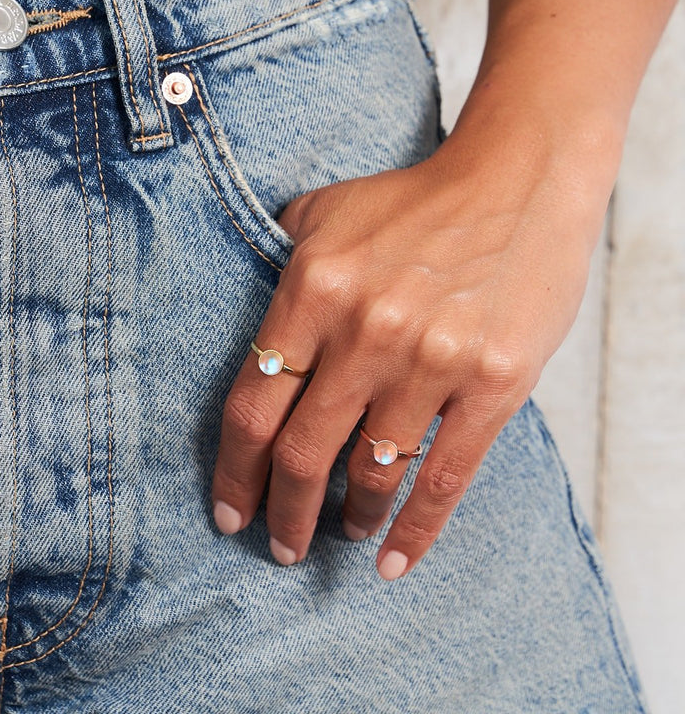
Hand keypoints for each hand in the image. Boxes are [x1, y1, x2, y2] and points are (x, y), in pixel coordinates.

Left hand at [211, 135, 594, 579]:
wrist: (516, 182)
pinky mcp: (493, 383)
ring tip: (340, 534)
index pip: (252, 407)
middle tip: (279, 546)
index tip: (229, 512)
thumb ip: (276, 266)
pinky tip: (392, 562)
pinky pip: (444, 478)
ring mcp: (432, 360)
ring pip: (372, 473)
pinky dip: (414, 533)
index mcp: (314, 290)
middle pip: (302, 455)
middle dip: (283, 515)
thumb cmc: (414, 205)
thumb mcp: (326, 213)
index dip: (235, 473)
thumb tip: (254, 329)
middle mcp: (366, 331)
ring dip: (348, 520)